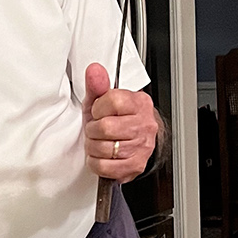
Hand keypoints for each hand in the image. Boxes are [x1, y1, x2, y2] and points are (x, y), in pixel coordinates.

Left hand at [82, 63, 155, 183]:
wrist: (136, 141)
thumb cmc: (118, 120)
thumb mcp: (105, 100)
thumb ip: (98, 85)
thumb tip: (94, 70)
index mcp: (139, 103)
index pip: (113, 101)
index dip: (98, 108)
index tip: (98, 112)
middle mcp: (144, 124)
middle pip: (106, 127)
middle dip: (93, 130)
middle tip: (96, 130)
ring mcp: (142, 146)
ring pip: (104, 148)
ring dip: (93, 147)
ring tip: (98, 142)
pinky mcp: (136, 165)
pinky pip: (106, 167)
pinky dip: (96, 163)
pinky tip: (100, 156)